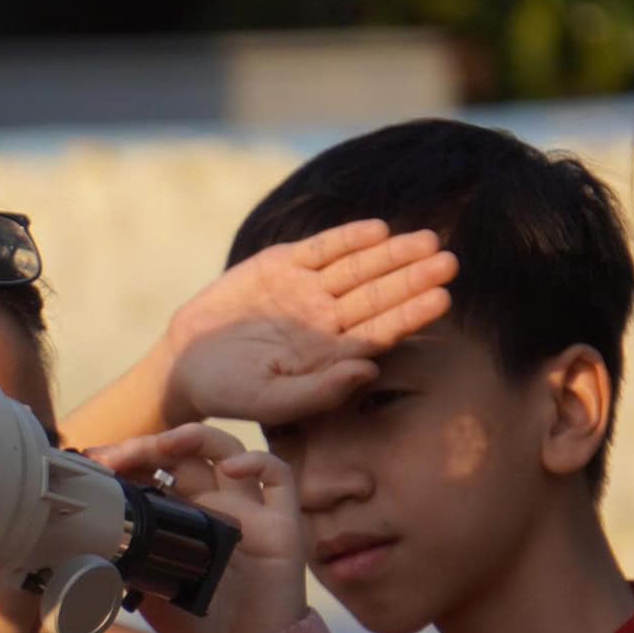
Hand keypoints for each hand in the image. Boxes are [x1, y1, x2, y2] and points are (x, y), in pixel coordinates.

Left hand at [91, 426, 305, 632]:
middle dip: (147, 446)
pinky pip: (279, 477)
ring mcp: (249, 510)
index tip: (95, 465)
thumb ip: (120, 561)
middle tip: (116, 457)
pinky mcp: (282, 524)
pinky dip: (257, 462)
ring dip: (195, 438)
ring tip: (166, 444)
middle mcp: (215, 505)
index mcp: (181, 517)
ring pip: (226, 451)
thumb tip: (76, 545)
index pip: (154, 470)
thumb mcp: (145, 588)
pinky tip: (231, 469)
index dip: (127, 460)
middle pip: (183, 455)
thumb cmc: (196, 624)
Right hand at [162, 219, 455, 429]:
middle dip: (413, 277)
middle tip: (449, 262)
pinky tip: (378, 231)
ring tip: (426, 241)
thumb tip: (370, 371)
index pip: (381, 330)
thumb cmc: (230, 392)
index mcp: (332, 354)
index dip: (412, 313)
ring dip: (392, 254)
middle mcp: (326, 319)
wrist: (184, 362)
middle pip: (378, 295)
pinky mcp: (282, 265)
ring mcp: (306, 290)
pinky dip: (347, 239)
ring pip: (358, 268)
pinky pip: (322, 248)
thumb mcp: (271, 401)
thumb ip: (320, 392)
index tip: (443, 299)